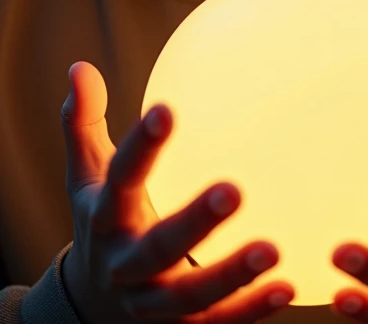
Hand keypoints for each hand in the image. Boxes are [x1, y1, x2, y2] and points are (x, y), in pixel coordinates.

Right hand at [60, 60, 294, 323]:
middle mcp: (124, 264)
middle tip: (234, 190)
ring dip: (230, 276)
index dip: (140, 146)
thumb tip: (79, 66)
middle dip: (194, 223)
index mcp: (104, 216)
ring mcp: (151, 302)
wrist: (89, 304)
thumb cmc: (101, 217)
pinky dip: (250, 311)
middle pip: (157, 248)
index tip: (166, 111)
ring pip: (189, 297)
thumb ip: (83, 122)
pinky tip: (288, 286)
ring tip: (272, 249)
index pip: (120, 178)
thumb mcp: (85, 173)